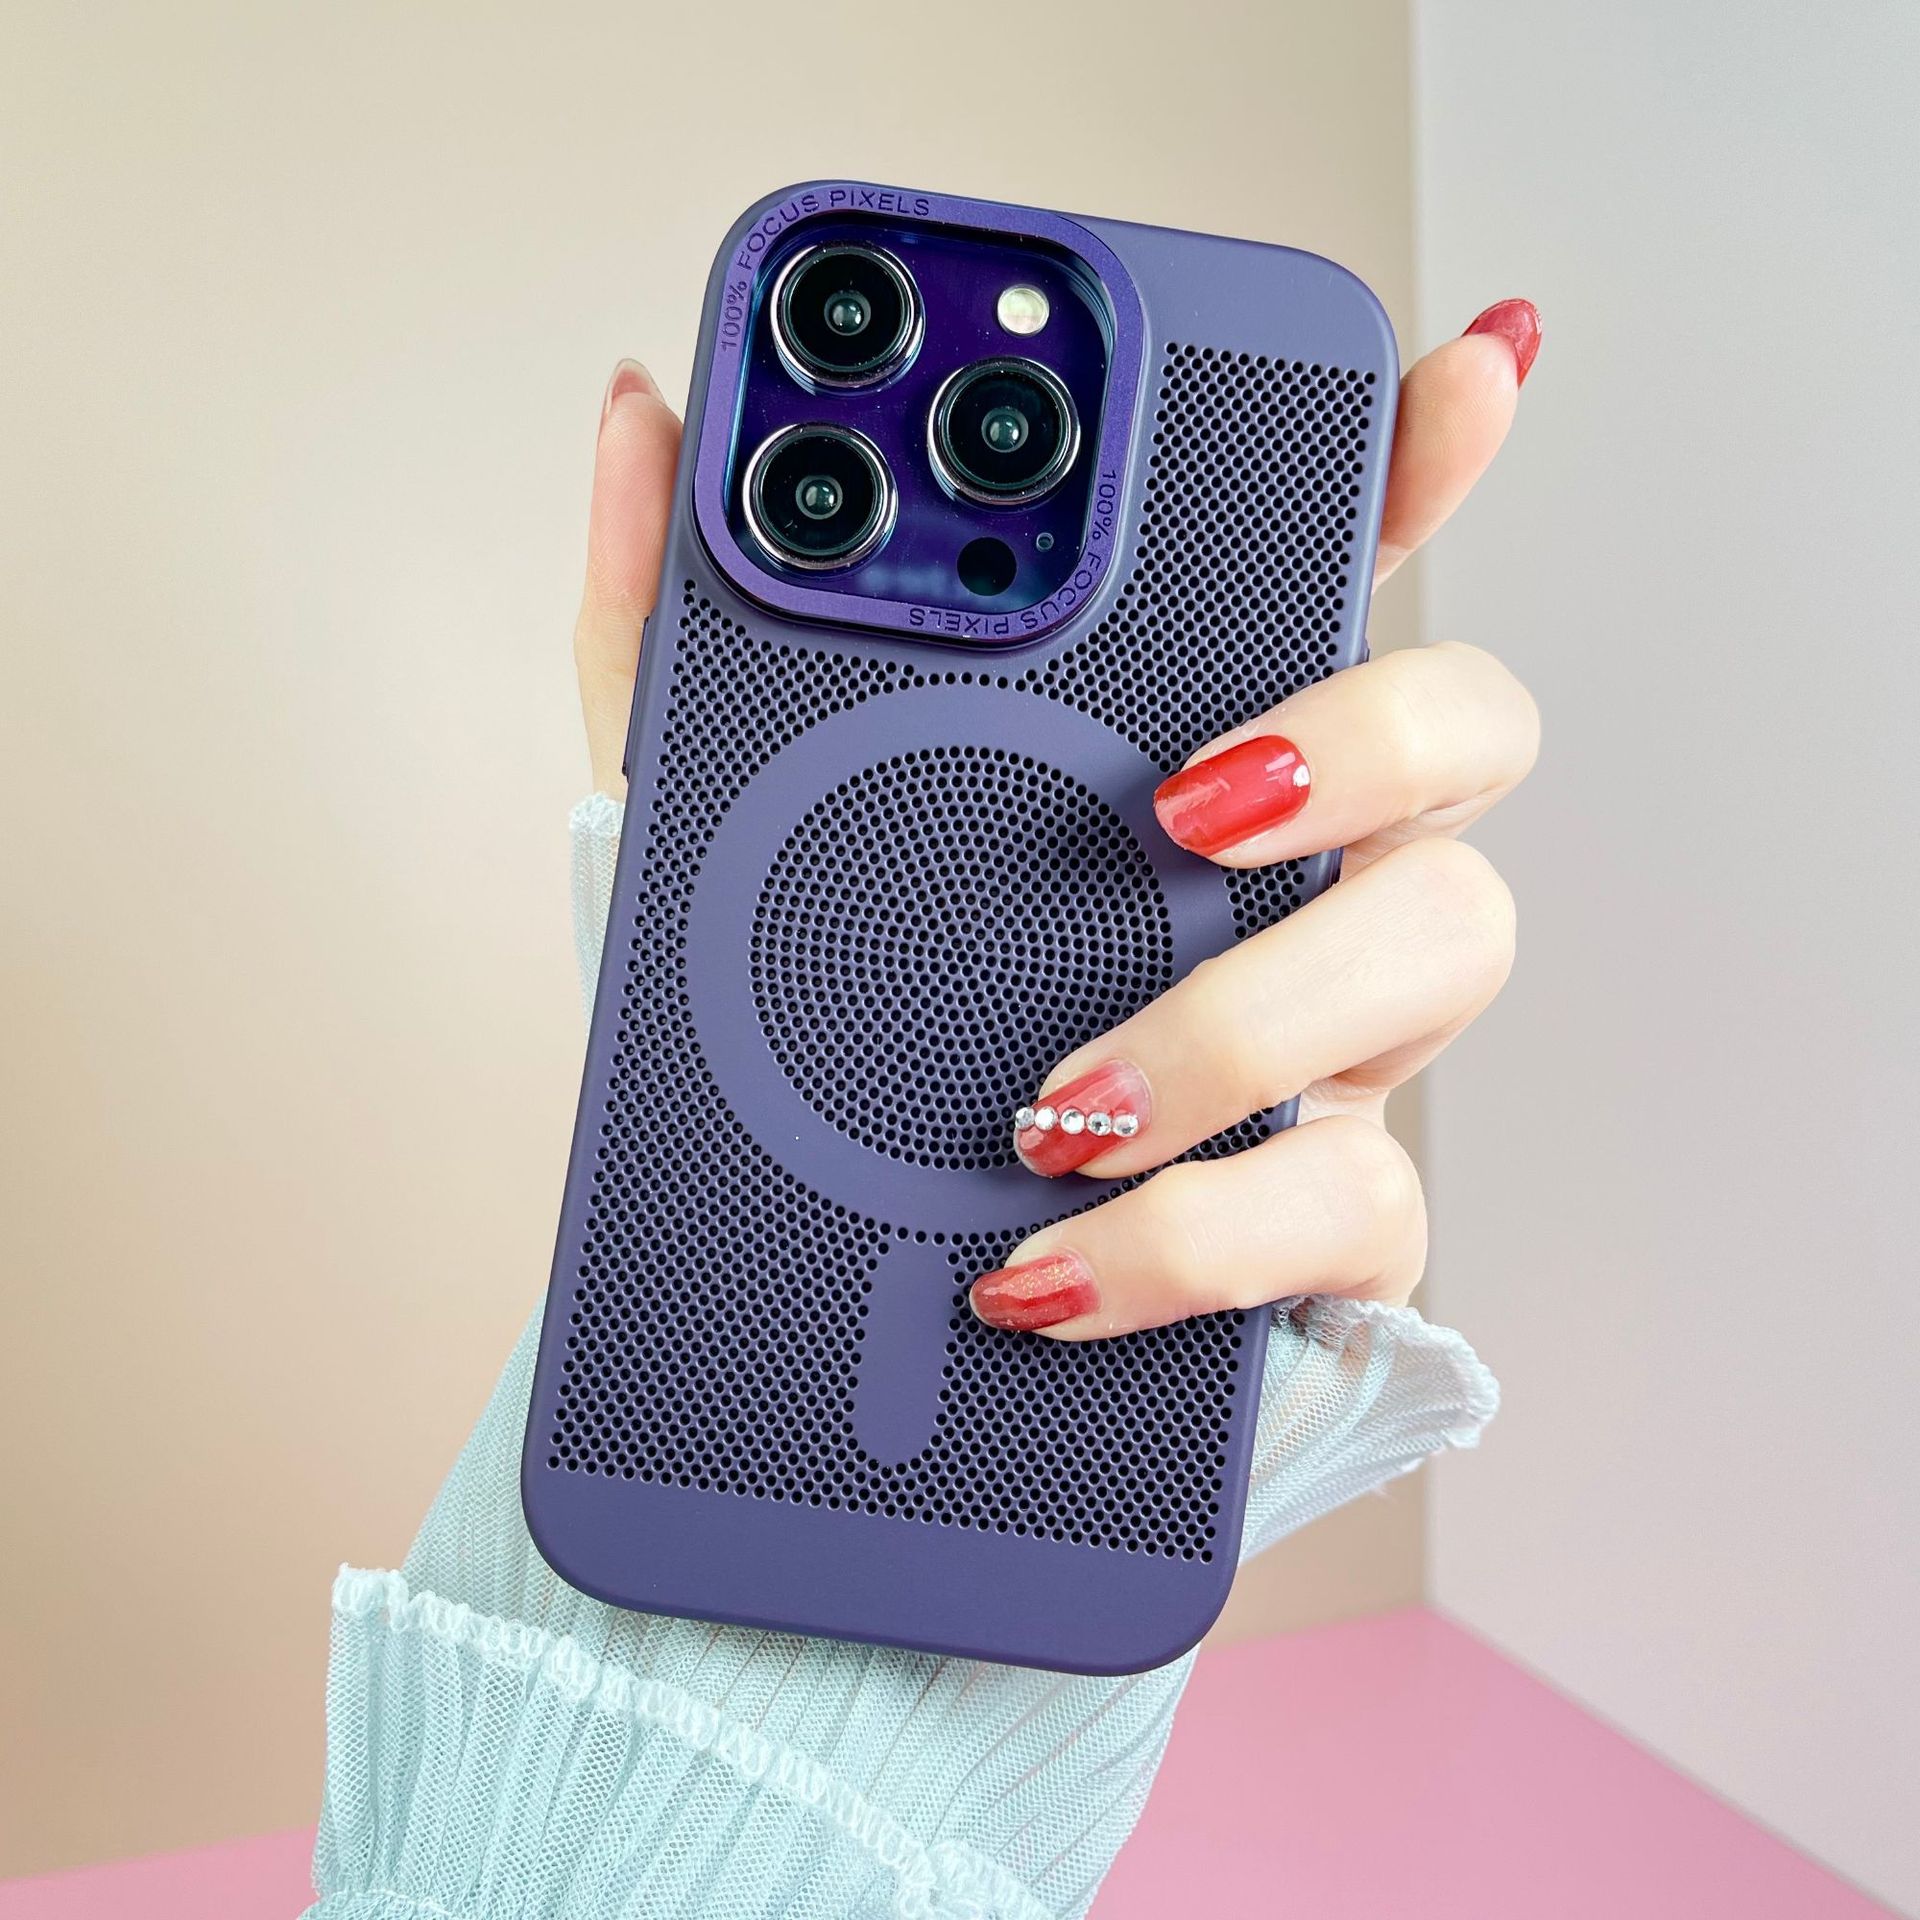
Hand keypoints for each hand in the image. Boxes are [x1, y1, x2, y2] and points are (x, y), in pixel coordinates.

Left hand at [572, 304, 1542, 1339]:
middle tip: (1185, 800)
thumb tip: (646, 417)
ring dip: (1249, 1019)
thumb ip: (679, 627)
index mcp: (1168, 749)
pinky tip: (1042, 1267)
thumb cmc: (801, 1032)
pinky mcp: (1317, 1224)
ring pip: (1456, 942)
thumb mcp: (697, 822)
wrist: (826, 1302)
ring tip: (1052, 1104)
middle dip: (1369, 730)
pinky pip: (1357, 1208)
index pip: (1326, 564)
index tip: (1458, 369)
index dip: (1421, 461)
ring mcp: (1330, 1045)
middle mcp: (1287, 873)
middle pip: (1471, 725)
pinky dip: (1195, 1241)